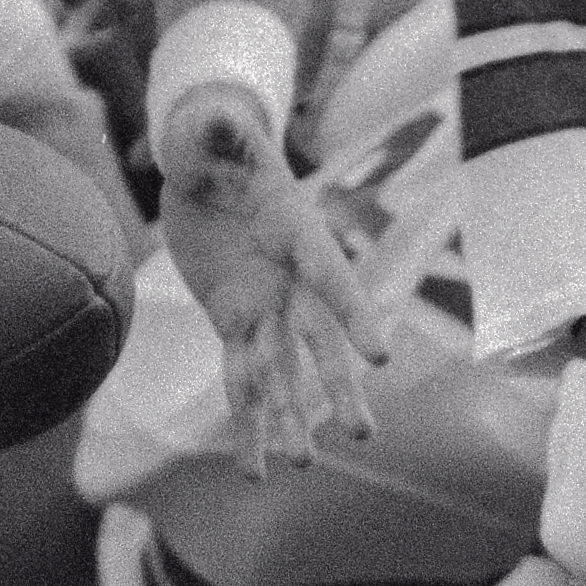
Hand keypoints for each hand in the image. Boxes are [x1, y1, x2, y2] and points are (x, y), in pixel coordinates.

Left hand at [154, 80, 387, 477]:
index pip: (331, 278)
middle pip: (320, 341)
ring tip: (303, 465)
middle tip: (363, 433)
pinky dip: (248, 421)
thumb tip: (215, 118)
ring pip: (284, 372)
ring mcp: (264, 304)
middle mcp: (290, 278)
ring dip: (292, 418)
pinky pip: (242, 377)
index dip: (357, 316)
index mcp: (297, 231)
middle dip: (339, 387)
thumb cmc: (213, 139)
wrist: (203, 161)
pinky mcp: (233, 320)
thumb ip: (216, 131)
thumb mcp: (210, 131)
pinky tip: (254, 467)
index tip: (383, 356)